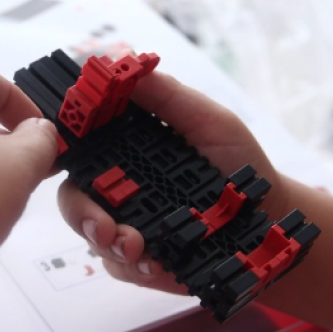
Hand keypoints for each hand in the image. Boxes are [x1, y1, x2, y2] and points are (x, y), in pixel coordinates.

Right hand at [56, 72, 290, 293]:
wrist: (270, 220)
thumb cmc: (240, 165)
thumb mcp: (210, 121)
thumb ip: (168, 96)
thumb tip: (121, 64)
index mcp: (126, 150)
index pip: (80, 148)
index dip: (62, 151)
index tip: (67, 158)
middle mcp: (118, 187)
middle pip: (73, 196)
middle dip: (82, 212)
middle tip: (106, 226)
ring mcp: (128, 225)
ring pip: (91, 236)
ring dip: (108, 243)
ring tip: (138, 248)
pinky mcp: (142, 261)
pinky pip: (118, 267)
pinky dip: (133, 267)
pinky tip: (155, 265)